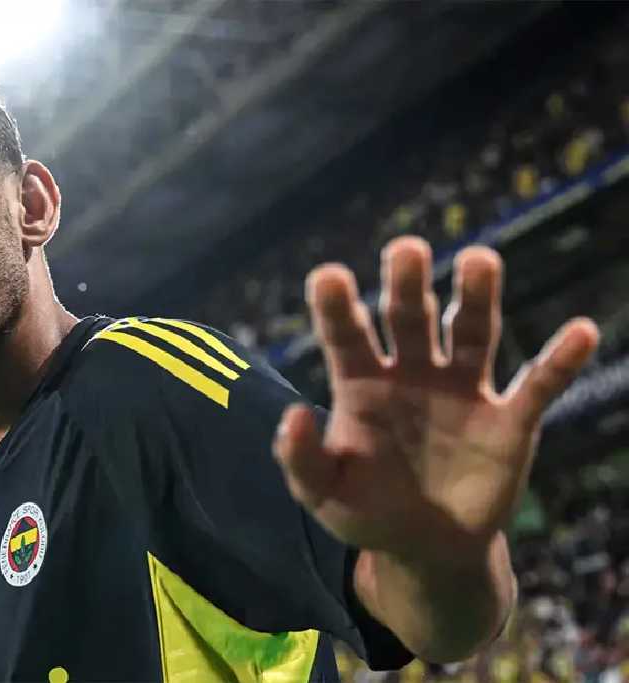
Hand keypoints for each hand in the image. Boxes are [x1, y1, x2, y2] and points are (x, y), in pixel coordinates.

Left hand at [273, 236, 598, 562]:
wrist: (426, 549)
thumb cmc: (366, 511)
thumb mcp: (322, 494)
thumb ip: (300, 459)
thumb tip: (292, 415)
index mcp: (361, 383)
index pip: (346, 335)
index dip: (336, 306)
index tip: (327, 275)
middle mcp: (411, 373)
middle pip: (409, 316)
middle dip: (408, 284)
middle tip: (406, 249)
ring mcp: (461, 391)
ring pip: (471, 332)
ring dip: (476, 297)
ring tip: (479, 259)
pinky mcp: (508, 420)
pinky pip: (537, 385)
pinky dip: (559, 361)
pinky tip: (580, 332)